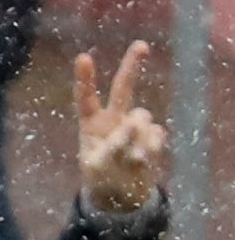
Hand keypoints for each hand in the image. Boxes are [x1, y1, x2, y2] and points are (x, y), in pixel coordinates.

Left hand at [82, 41, 173, 214]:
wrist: (121, 195)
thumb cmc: (100, 178)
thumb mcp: (96, 166)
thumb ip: (112, 146)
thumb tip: (134, 126)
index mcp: (91, 123)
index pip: (86, 98)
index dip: (85, 79)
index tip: (83, 57)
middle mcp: (113, 119)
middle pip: (123, 88)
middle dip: (132, 65)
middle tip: (142, 45)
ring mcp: (135, 126)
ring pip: (142, 118)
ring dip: (137, 137)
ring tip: (130, 158)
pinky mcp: (152, 136)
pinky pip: (157, 133)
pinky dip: (151, 146)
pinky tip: (143, 159)